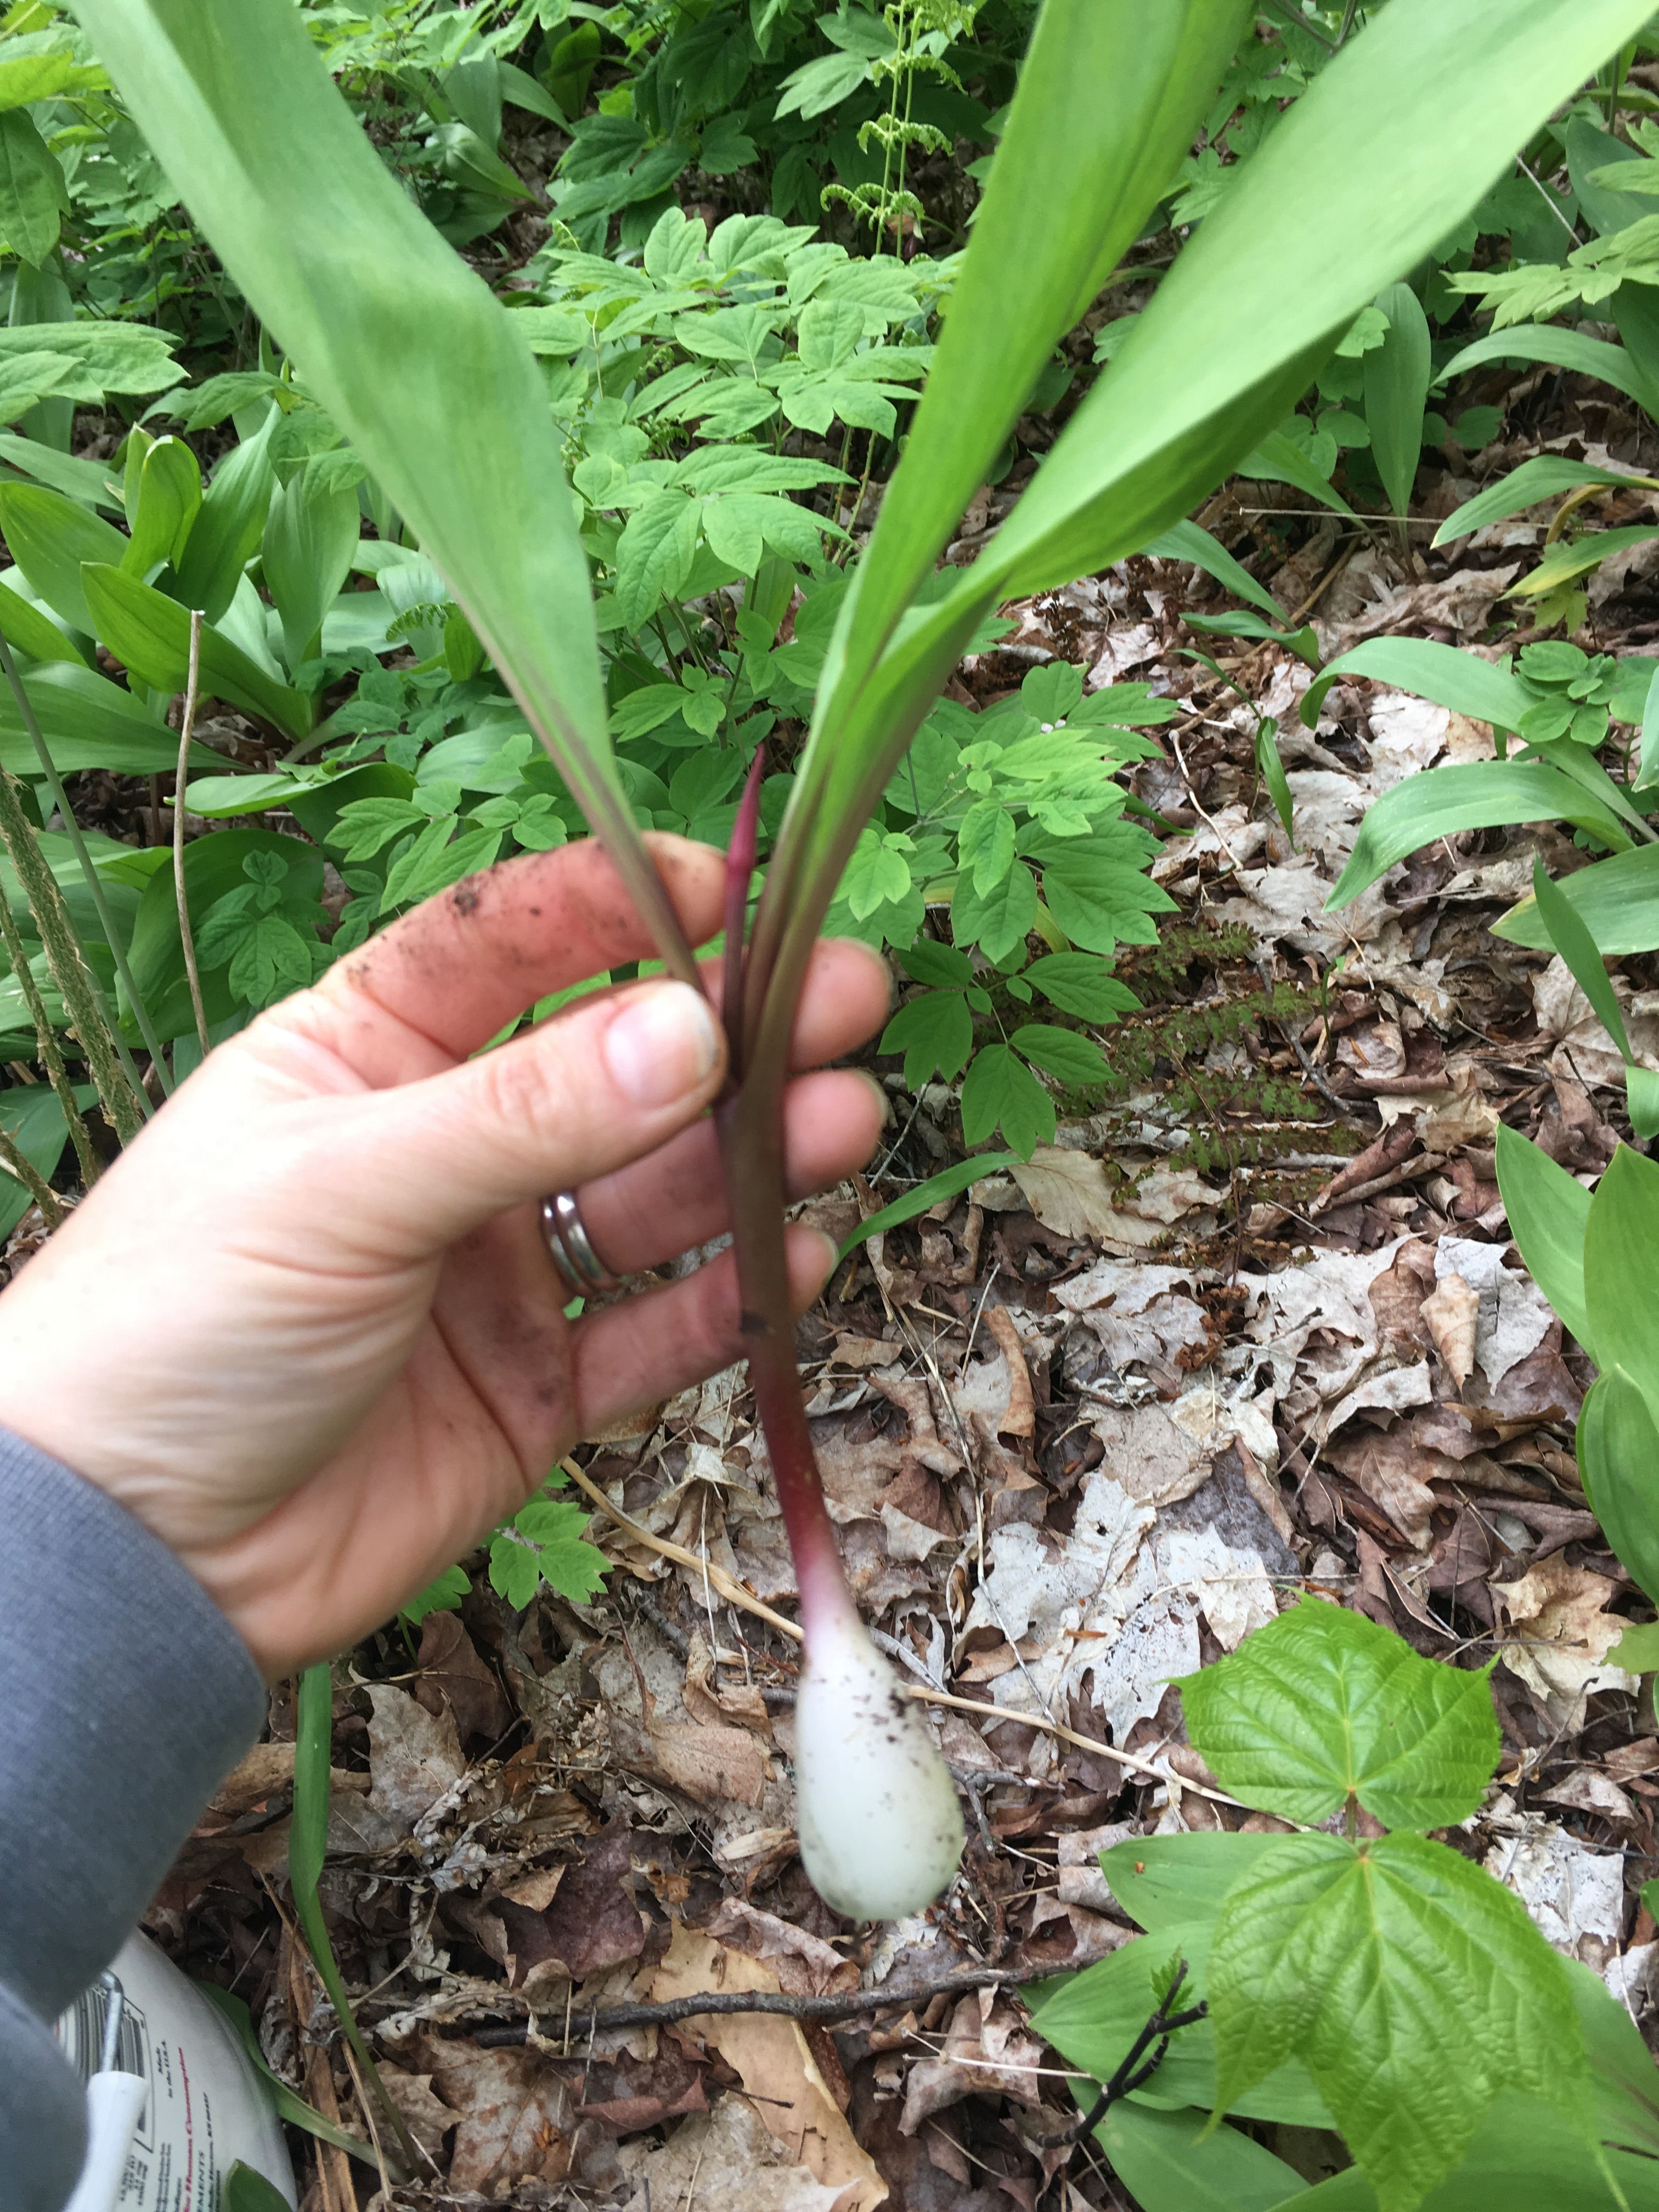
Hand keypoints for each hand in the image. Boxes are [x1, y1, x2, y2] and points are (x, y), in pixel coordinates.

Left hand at [0, 835, 888, 1677]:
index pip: (510, 943)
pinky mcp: (534, 1390)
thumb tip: (695, 1032)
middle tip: (847, 999)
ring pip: (652, 1196)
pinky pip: (653, 1333)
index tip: (735, 887)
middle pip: (614, 1067)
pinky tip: (793, 1259)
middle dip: (732, 1031)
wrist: (129, 1562)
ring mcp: (496, 1272)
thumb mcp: (341, 1186)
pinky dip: (728, 1301)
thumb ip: (524, 1113)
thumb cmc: (173, 1327)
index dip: (621, 902)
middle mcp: (445, 1150)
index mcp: (366, 1053)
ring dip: (750, 1156)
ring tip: (841, 1123)